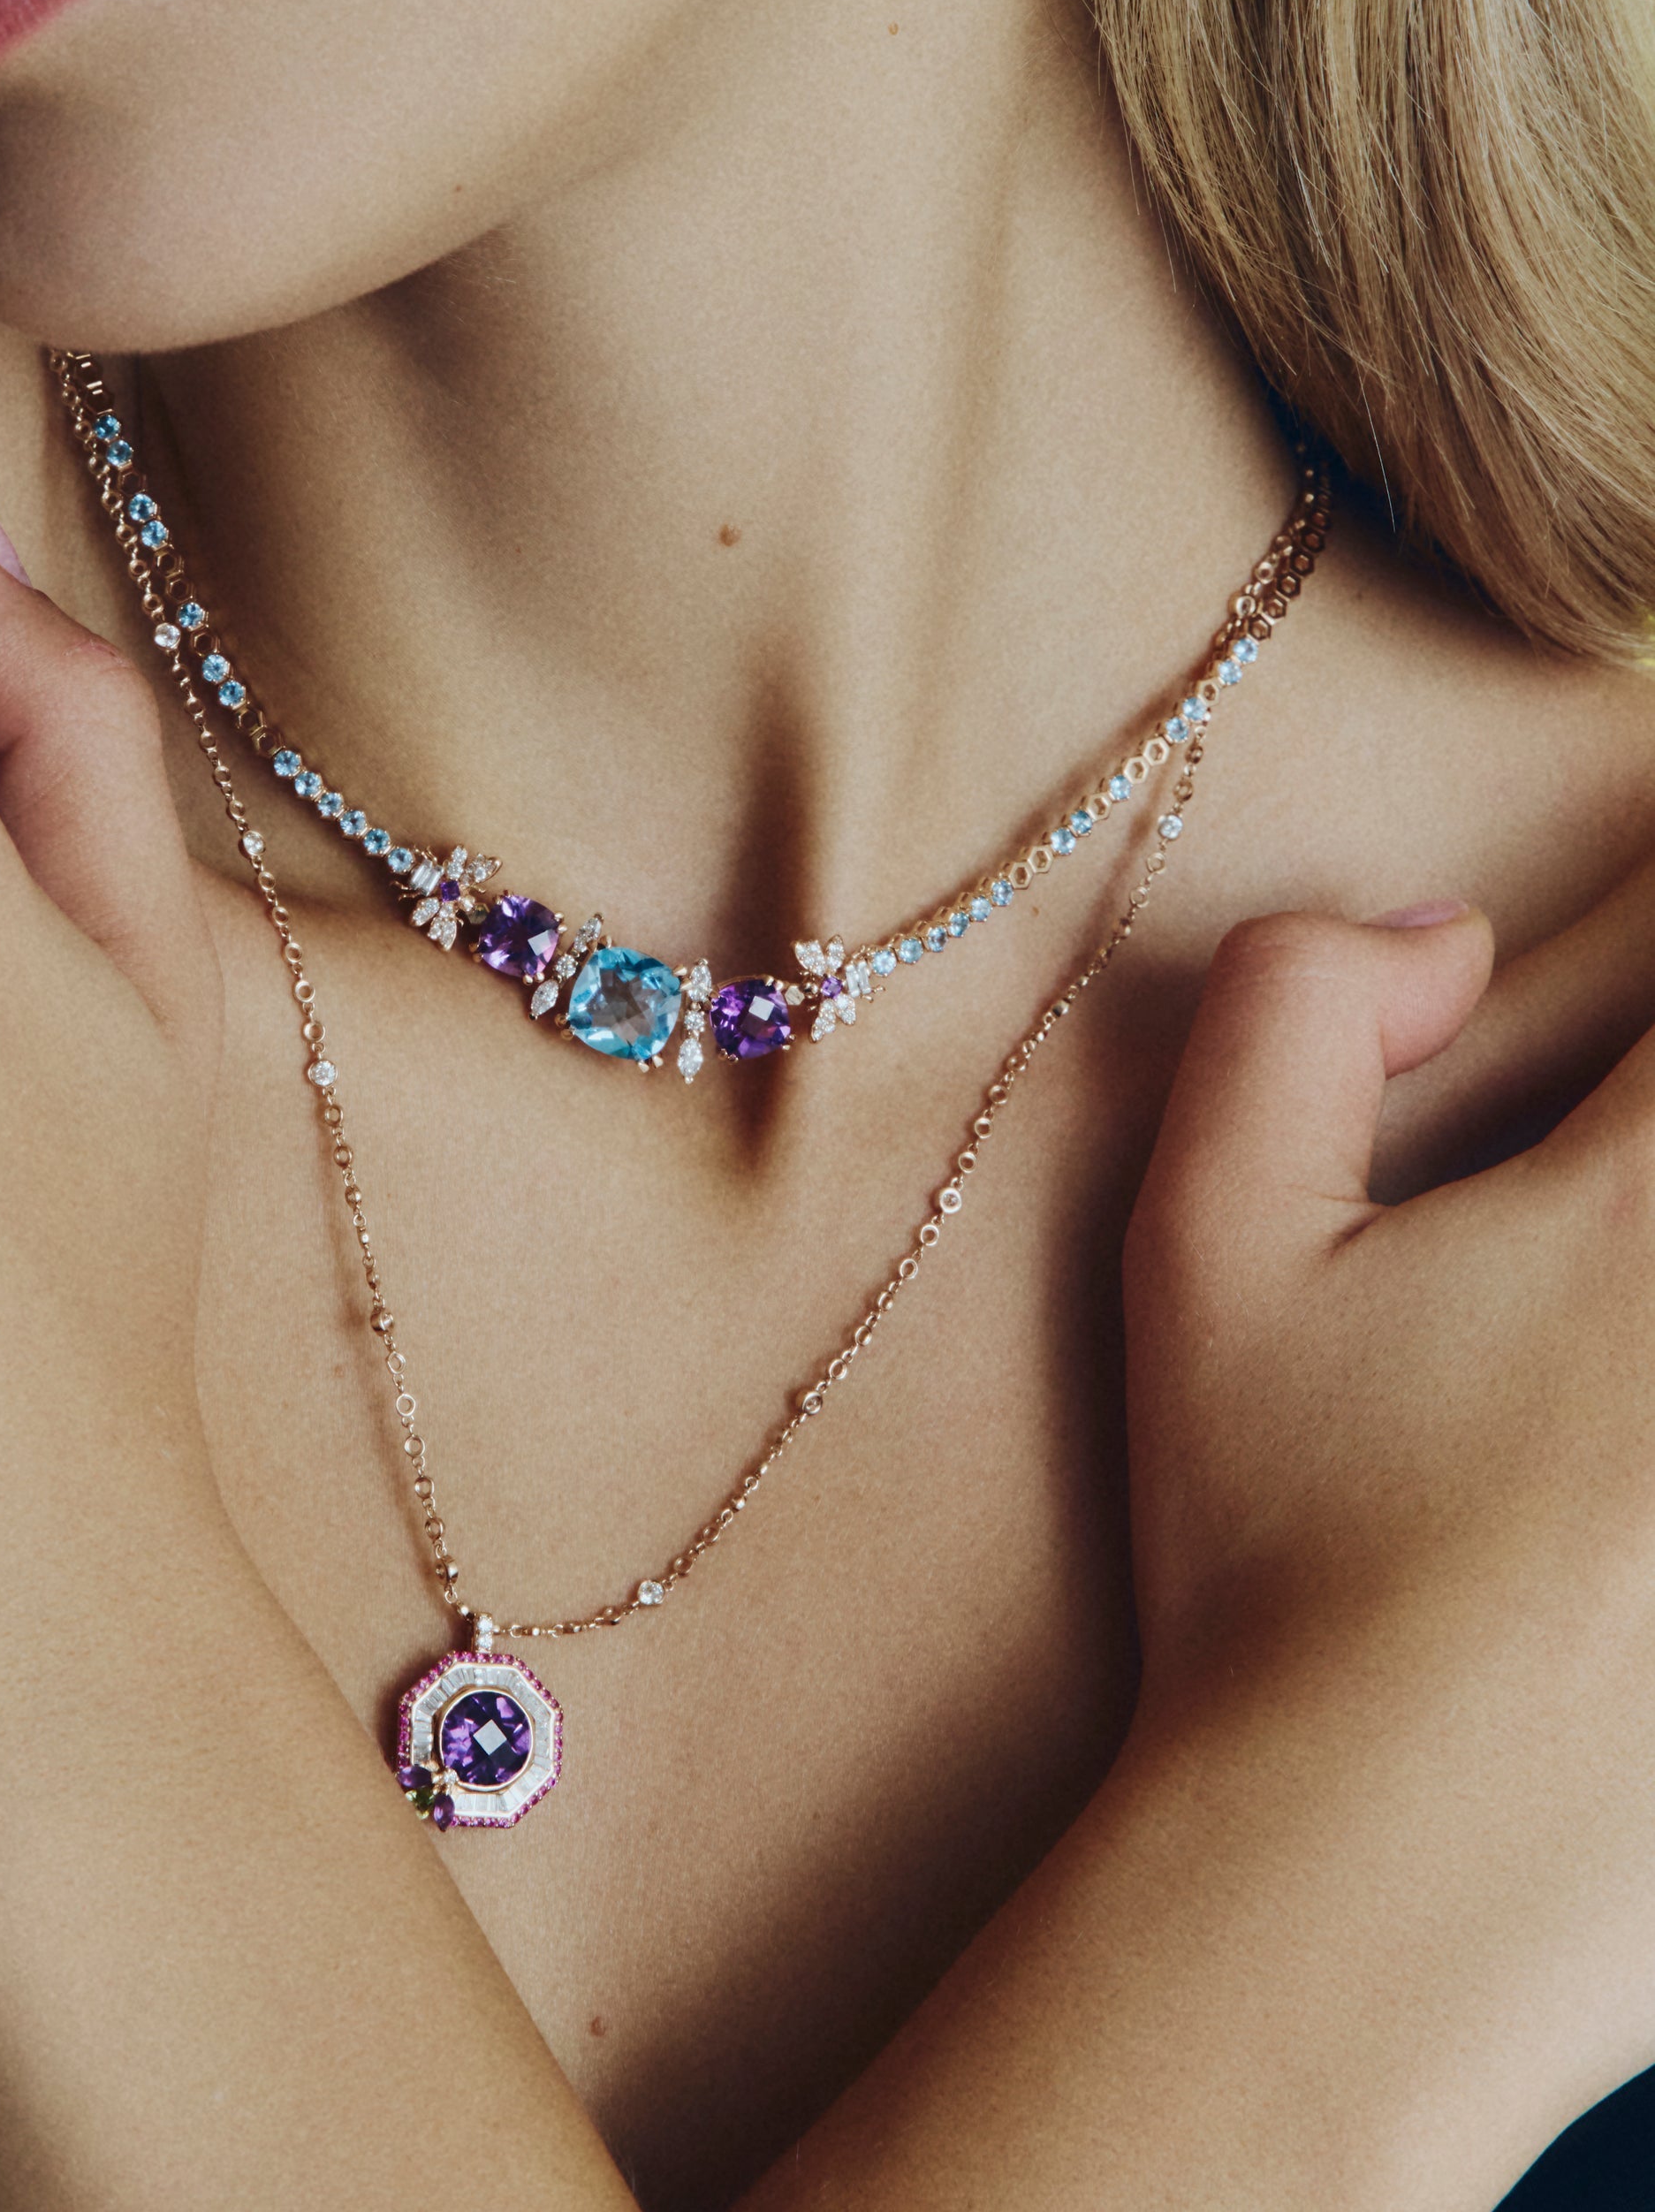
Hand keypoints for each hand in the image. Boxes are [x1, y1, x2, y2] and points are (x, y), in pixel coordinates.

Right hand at [1122, 903, 1654, 2139]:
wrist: (1376, 1877)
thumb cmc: (1278, 1554)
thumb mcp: (1206, 1238)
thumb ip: (1299, 1007)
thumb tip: (1451, 940)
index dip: (1653, 983)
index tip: (1601, 1060)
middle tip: (1568, 1257)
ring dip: (1652, 1311)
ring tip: (1587, 1379)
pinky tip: (1620, 1509)